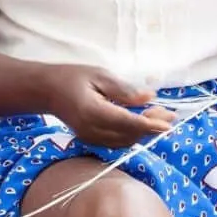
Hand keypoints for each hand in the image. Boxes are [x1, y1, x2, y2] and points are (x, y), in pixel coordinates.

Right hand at [45, 65, 177, 147]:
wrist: (46, 91)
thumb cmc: (71, 77)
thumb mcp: (99, 75)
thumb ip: (124, 89)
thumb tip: (149, 97)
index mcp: (92, 112)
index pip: (127, 122)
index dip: (151, 123)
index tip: (170, 121)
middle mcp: (91, 130)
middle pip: (129, 135)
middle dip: (151, 126)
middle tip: (169, 112)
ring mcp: (90, 138)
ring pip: (125, 141)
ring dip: (144, 131)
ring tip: (158, 115)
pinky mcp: (91, 141)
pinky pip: (117, 142)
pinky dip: (132, 134)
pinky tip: (141, 121)